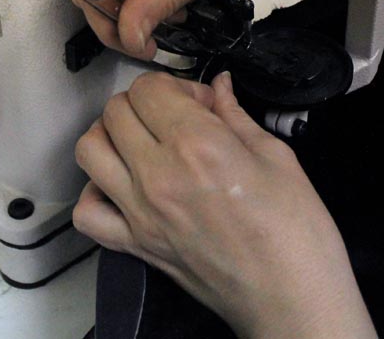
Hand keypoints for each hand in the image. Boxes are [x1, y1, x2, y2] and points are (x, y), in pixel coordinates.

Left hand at [73, 71, 376, 338]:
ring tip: (141, 142)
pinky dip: (95, 193)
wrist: (290, 299)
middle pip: (115, 112)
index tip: (198, 102)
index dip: (173, 85)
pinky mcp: (135, 245)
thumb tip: (219, 87)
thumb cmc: (296, 232)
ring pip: (89, 150)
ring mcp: (140, 212)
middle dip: (143, 104)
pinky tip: (122, 187)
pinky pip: (87, 212)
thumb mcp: (277, 157)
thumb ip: (236, 116)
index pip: (148, 88)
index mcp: (198, 145)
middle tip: (175, 118)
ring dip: (110, 136)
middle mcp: (158, 175)